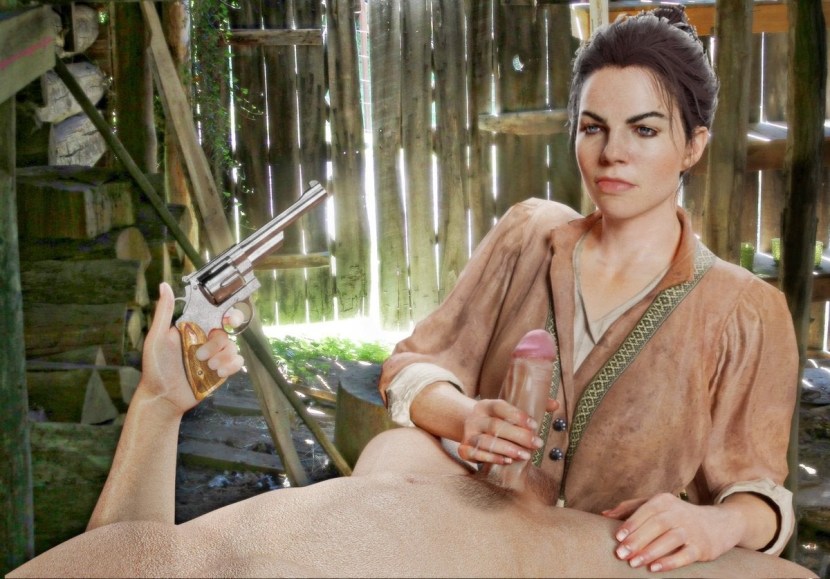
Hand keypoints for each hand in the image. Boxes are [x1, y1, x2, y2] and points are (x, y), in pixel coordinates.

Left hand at [141, 282, 244, 412]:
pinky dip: (230, 366)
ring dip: (221, 357)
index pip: (214, 313)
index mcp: (193, 328)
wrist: (164, 397)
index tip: (228, 318)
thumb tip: (164, 285)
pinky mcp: (222, 370)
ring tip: (206, 368)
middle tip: (203, 354)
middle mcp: (206, 340)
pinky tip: (217, 373)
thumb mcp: (157, 337)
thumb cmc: (156, 366)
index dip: (226, 312)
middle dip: (218, 342)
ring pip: (232, 346)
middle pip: (226, 331)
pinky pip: (237, 362)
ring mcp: (215, 355)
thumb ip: (164, 311)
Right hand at [457, 398, 557, 464]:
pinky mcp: (463, 449)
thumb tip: (555, 404)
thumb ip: (532, 406)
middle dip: (518, 436)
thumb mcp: (510, 410)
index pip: (500, 406)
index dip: (517, 415)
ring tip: (526, 456)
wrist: (471, 428)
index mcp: (486, 405)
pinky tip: (507, 461)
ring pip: (485, 442)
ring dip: (507, 449)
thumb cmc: (498, 420)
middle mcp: (475, 418)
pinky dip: (491, 458)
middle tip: (537, 444)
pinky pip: (474, 454)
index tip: (535, 424)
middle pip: (495, 426)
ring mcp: (468, 434)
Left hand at [603, 493, 742, 572]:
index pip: (646, 510)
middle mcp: (679, 512)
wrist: (719, 523)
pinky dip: (669, 562)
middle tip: (620, 554)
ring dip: (650, 552)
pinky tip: (654, 568)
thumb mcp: (656, 505)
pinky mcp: (702, 547)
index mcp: (664, 500)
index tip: (618, 537)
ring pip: (670, 539)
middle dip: (637, 540)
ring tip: (633, 563)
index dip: (631, 523)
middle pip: (656, 525)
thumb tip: (605, 514)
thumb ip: (630, 508)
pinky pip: (685, 555)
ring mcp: (692, 530)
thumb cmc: (677, 515)